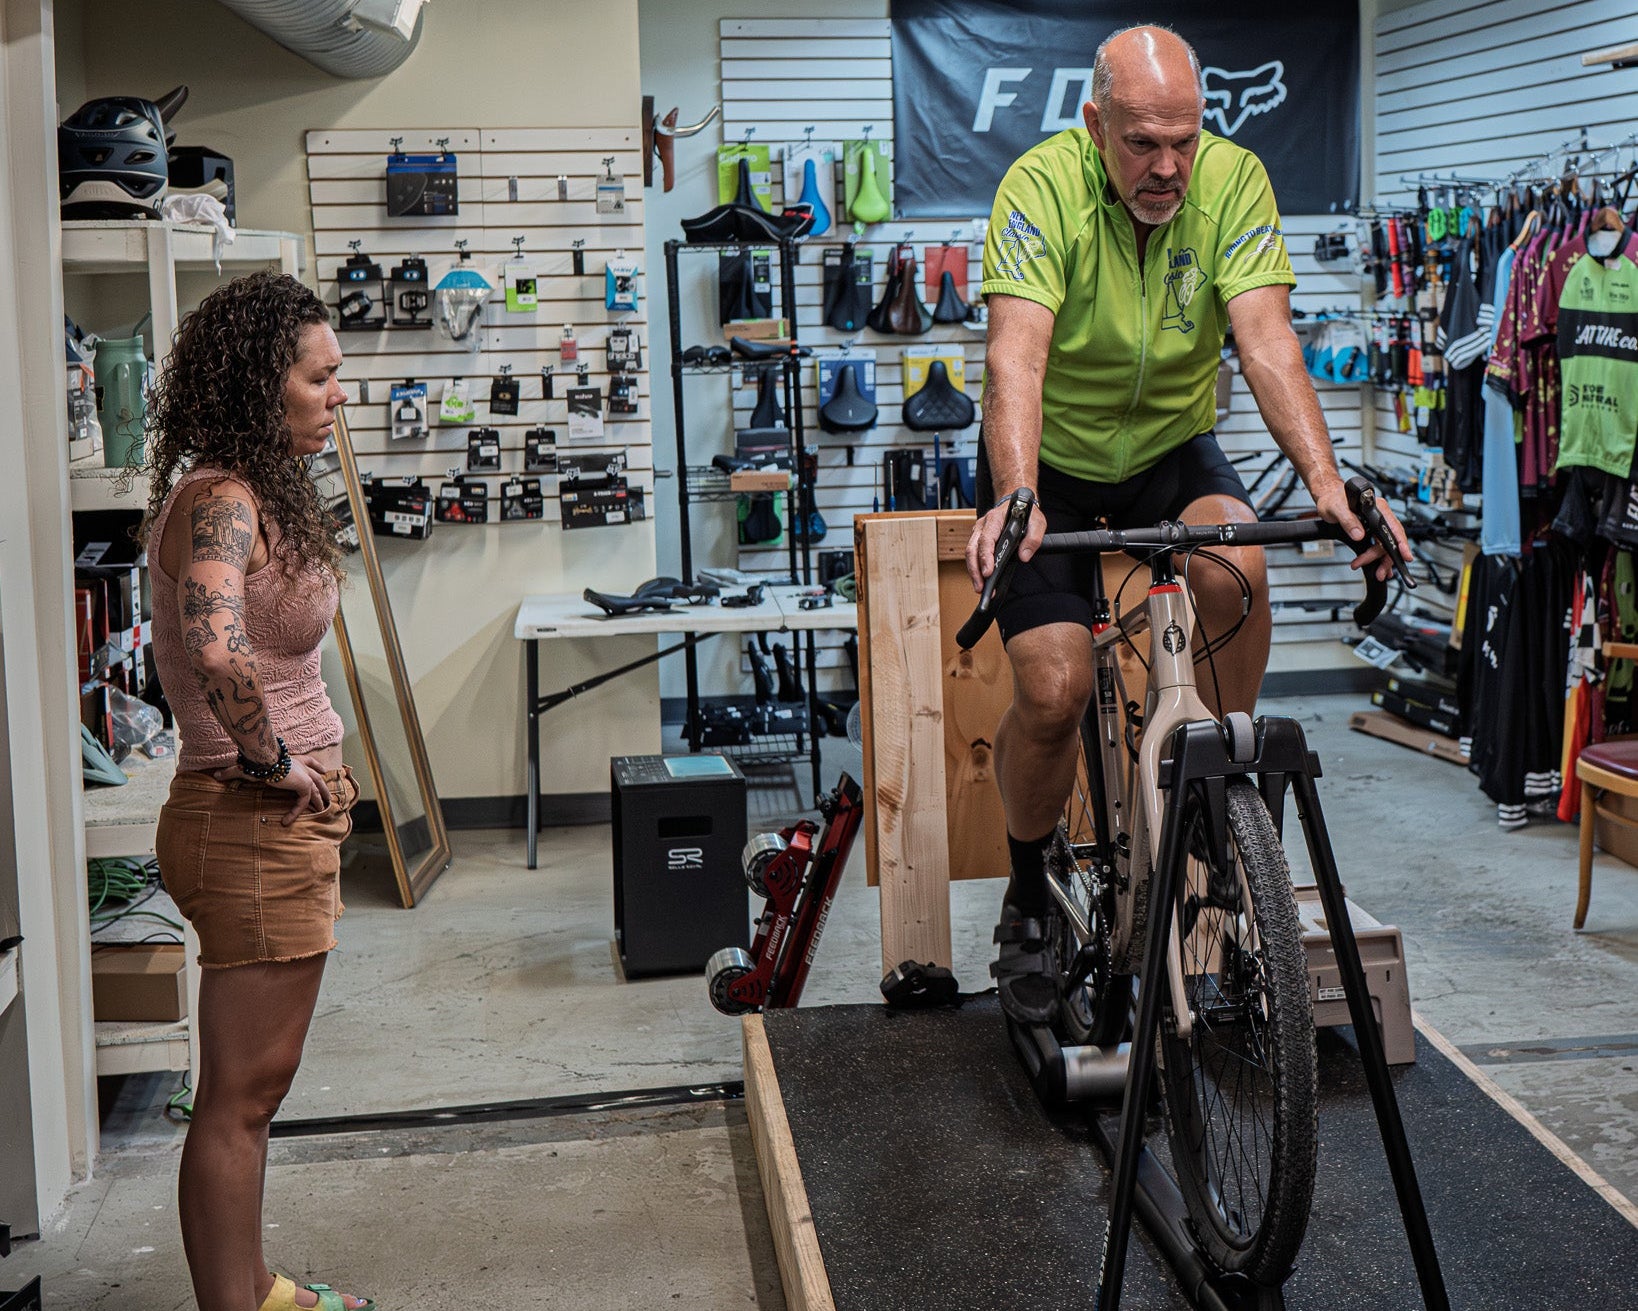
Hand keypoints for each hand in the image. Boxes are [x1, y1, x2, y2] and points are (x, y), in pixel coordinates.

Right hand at [214, 756, 331, 824]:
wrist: (264, 759)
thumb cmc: (256, 760)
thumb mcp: (247, 768)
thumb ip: (233, 772)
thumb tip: (216, 776)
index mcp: (293, 759)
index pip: (309, 761)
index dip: (317, 766)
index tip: (323, 770)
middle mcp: (302, 766)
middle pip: (319, 776)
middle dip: (324, 786)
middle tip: (328, 796)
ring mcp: (306, 775)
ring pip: (318, 790)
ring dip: (320, 800)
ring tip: (322, 811)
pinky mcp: (304, 785)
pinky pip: (304, 802)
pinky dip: (297, 812)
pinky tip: (287, 821)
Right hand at [965, 498, 1046, 592]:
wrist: (1018, 503)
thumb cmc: (1025, 513)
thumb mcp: (1037, 522)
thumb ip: (1033, 539)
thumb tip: (1024, 556)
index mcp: (995, 519)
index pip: (986, 539)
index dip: (986, 557)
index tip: (988, 572)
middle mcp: (983, 526)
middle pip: (972, 549)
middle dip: (975, 570)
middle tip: (981, 587)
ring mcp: (978, 532)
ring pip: (970, 554)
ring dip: (973, 572)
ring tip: (980, 588)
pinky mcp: (979, 539)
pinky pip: (973, 554)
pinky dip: (975, 568)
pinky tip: (980, 580)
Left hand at [1311, 478, 1412, 582]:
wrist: (1328, 498)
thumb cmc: (1333, 499)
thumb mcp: (1337, 509)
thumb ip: (1348, 521)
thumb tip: (1359, 535)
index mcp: (1377, 508)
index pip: (1393, 527)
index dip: (1400, 542)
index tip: (1405, 555)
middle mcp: (1380, 515)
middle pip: (1389, 540)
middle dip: (1386, 558)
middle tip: (1379, 572)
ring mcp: (1377, 523)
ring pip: (1384, 545)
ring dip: (1381, 560)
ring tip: (1377, 573)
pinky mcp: (1371, 530)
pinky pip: (1379, 546)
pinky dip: (1378, 558)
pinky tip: (1379, 567)